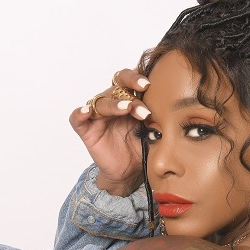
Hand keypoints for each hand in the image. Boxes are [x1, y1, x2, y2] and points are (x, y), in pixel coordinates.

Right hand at [69, 69, 151, 195]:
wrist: (129, 173)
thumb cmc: (141, 148)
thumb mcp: (153, 130)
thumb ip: (157, 116)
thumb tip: (172, 105)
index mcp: (130, 100)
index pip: (132, 81)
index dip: (139, 77)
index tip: (151, 82)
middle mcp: (113, 103)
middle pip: (117, 84)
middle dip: (131, 83)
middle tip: (144, 87)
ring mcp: (99, 116)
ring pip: (102, 101)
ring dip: (115, 103)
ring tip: (127, 108)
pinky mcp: (87, 130)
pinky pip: (77, 118)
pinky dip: (80, 113)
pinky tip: (87, 111)